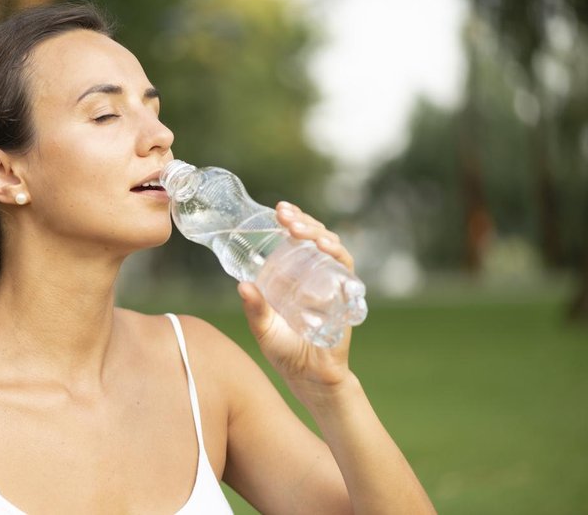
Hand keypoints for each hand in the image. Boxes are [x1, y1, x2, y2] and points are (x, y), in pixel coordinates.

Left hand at [237, 201, 355, 394]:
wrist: (311, 378)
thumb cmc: (286, 353)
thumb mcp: (264, 329)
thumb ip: (254, 309)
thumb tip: (242, 285)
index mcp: (294, 276)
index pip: (296, 240)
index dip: (292, 220)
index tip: (279, 210)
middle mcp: (315, 275)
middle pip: (315, 237)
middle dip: (302, 221)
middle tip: (284, 215)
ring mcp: (332, 283)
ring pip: (331, 246)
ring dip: (317, 232)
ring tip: (299, 228)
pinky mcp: (346, 295)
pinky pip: (345, 267)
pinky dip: (337, 253)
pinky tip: (324, 246)